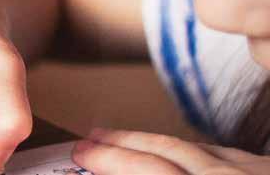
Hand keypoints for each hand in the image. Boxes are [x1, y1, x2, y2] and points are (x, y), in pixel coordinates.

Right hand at [72, 128, 269, 173]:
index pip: (156, 171)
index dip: (114, 159)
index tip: (82, 154)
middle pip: (172, 152)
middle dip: (124, 143)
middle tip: (88, 142)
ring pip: (201, 150)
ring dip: (157, 144)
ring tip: (125, 141)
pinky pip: (231, 157)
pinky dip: (198, 153)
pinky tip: (188, 155)